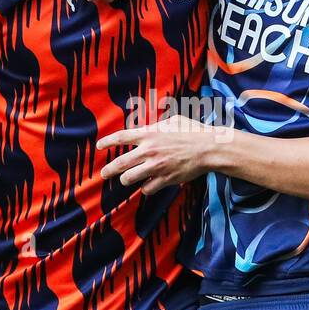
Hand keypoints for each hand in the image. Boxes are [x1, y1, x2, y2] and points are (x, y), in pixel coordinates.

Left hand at [98, 117, 221, 194]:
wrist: (209, 148)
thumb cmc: (193, 131)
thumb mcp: (172, 120)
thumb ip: (157, 124)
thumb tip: (149, 126)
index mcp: (149, 134)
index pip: (120, 138)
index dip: (107, 142)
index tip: (99, 147)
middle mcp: (148, 151)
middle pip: (119, 163)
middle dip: (108, 170)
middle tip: (103, 174)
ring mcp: (155, 167)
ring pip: (129, 179)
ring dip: (126, 180)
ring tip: (127, 179)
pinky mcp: (165, 179)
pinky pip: (147, 189)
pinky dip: (146, 187)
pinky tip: (149, 184)